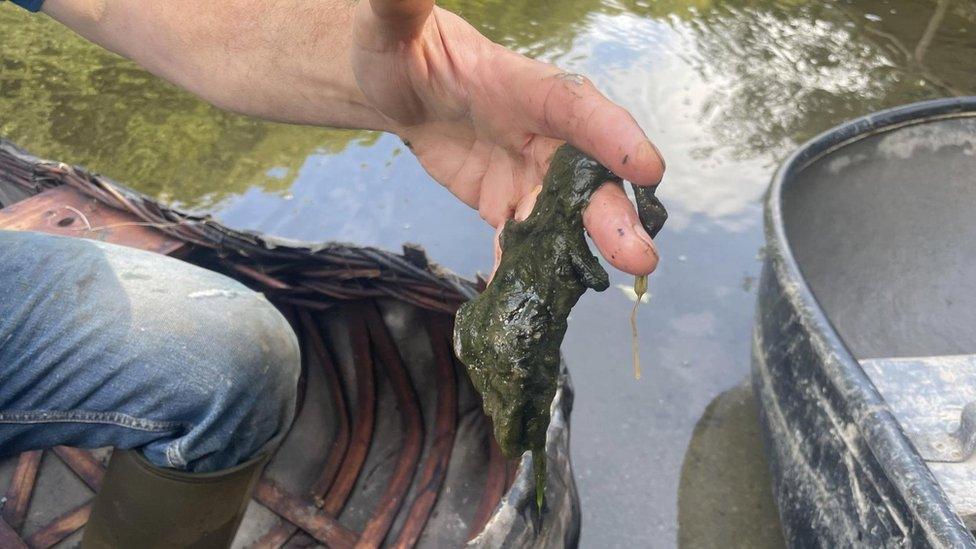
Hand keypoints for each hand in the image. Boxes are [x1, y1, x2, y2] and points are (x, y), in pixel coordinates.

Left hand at [352, 0, 665, 275]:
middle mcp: (543, 134)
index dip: (613, 136)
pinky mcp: (509, 206)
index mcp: (528, 86)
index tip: (648, 167)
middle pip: (587, 175)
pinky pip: (522, 244)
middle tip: (639, 253)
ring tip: (610, 282)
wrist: (403, 87)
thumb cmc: (401, 47)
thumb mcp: (392, 25)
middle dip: (613, 213)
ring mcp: (530, 175)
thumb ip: (400, 6)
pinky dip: (526, 272)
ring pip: (567, 217)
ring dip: (586, 251)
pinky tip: (530, 303)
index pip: (577, 107)